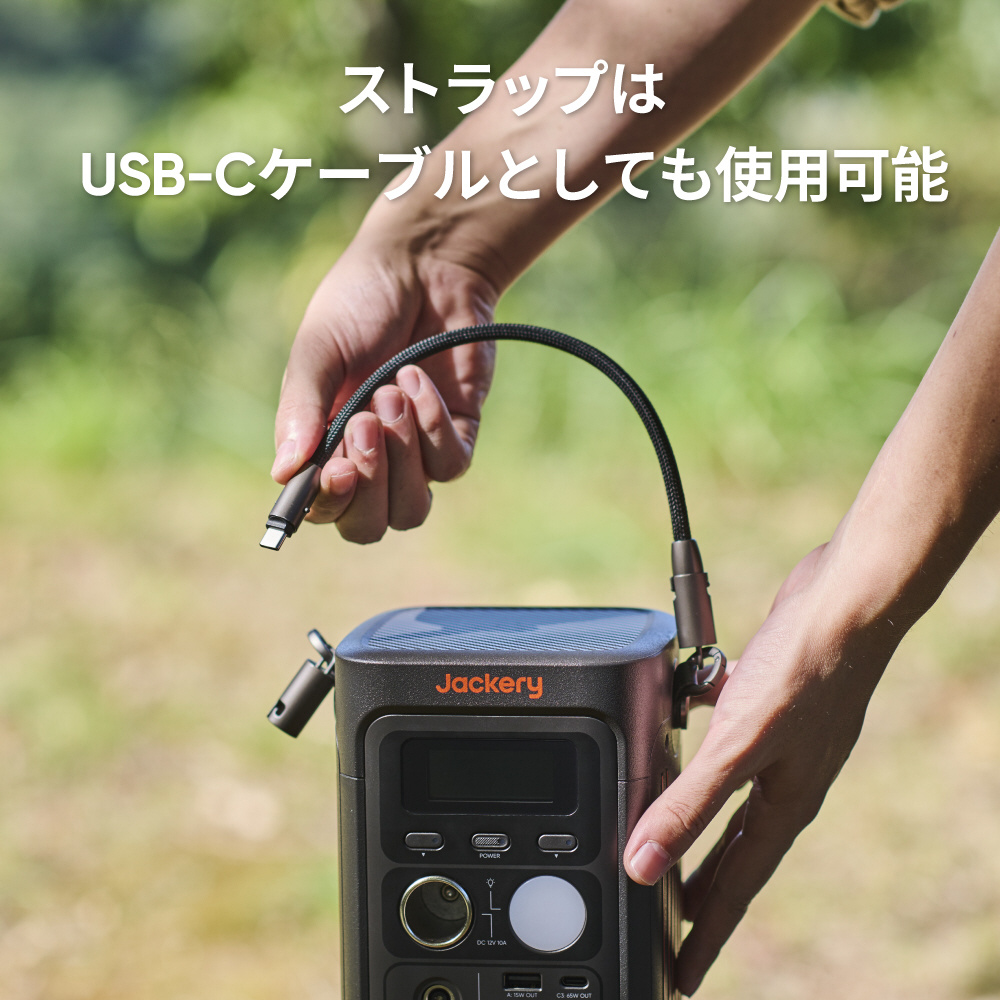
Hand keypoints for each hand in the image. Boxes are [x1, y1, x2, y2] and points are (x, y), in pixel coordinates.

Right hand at [272, 215, 498, 542]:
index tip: (335, 470)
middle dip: (369, 484)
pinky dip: (433, 425)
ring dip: (402, 455)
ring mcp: (415, 453)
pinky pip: (450, 465)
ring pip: (413, 508)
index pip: (323, 509)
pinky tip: (418, 379)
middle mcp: (369, 460)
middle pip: (370, 525)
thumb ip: (302, 411)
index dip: (329, 503)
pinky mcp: (457, 434)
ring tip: (390, 391)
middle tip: (363, 422)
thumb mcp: (318, 351)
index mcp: (324, 447)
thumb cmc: (358, 303)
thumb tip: (282, 475)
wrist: (423, 265)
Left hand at [624, 543, 898, 994]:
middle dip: (698, 890)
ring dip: (695, 816)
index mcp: (781, 807)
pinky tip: (676, 715)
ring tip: (664, 836)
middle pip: (730, 850)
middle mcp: (782, 781)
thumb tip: (644, 866)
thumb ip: (690, 806)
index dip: (703, 935)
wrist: (846, 602)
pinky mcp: (767, 702)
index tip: (680, 977)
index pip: (733, 890)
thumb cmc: (806, 673)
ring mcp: (777, 742)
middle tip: (668, 925)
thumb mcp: (739, 746)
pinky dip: (699, 737)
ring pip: (725, 793)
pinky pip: (724, 735)